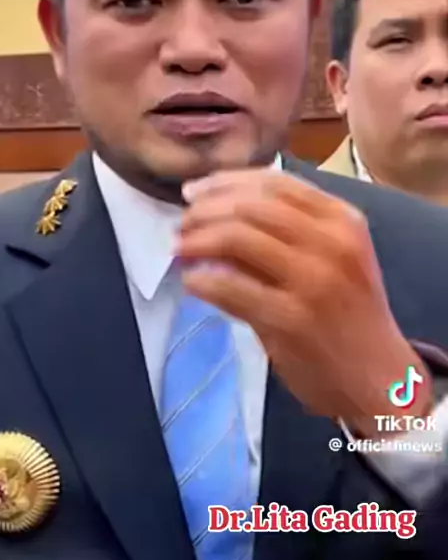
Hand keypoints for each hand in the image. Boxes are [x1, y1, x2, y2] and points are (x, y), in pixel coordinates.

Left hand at [176, 169, 432, 435]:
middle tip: (182, 224)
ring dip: (198, 240)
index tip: (194, 192)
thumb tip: (216, 207)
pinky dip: (201, 280)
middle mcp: (331, 242)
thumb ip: (288, 229)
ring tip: (180, 249)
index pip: (274, 182)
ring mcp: (312, 281)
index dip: (225, 182)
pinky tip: (191, 282)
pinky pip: (230, 287)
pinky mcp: (290, 320)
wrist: (379, 378)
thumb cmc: (349, 312)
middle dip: (205, 210)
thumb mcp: (335, 256)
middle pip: (251, 206)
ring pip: (237, 238)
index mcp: (342, 219)